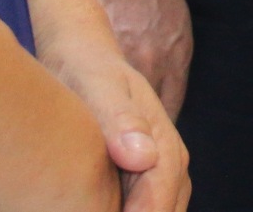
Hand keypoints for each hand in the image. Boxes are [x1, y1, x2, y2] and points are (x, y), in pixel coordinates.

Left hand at [46, 0, 188, 211]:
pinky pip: (144, 204)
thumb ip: (120, 120)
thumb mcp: (99, 87)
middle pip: (167, 207)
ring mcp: (157, 165)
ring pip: (162, 207)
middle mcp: (167, 156)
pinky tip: (102, 208)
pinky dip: (132, 210)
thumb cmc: (86, 70)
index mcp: (162, 139)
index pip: (161, 195)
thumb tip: (144, 157)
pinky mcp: (141, 173)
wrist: (84, 57)